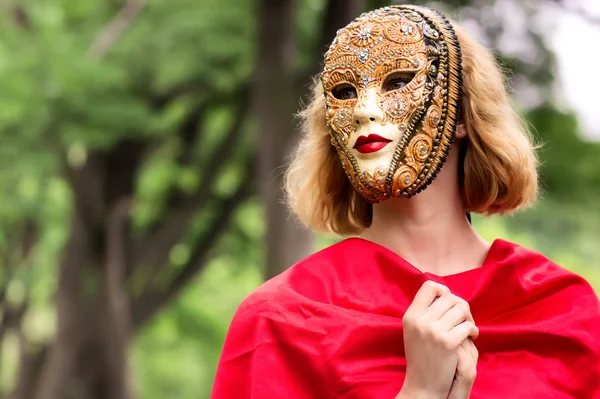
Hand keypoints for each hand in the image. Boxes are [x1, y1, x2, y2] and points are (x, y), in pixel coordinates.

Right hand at [397, 281, 477, 398]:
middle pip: (449, 296)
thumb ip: (424, 312)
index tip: (448, 303)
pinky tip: (471, 337)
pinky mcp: (448, 342)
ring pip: (461, 308)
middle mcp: (420, 320)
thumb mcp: (414, 330)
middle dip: (460, 306)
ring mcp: (433, 330)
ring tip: (468, 328)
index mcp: (410, 315)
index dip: (443, 290)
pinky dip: (473, 330)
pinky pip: (468, 325)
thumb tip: (444, 292)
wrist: (423, 385)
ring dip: (469, 317)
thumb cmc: (421, 357)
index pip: (429, 286)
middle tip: (463, 319)